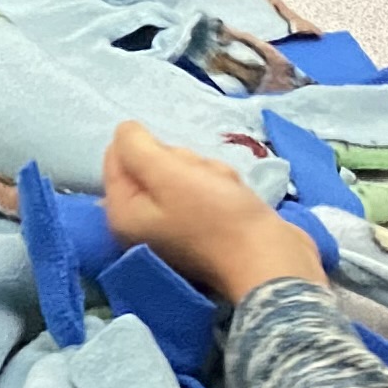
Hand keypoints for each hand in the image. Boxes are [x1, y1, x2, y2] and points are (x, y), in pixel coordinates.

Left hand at [102, 121, 324, 303]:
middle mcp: (142, 221)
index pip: (118, 156)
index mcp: (122, 213)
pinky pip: (205, 186)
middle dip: (183, 162)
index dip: (151, 149)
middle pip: (154, 162)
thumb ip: (137, 146)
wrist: (268, 257)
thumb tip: (124, 130)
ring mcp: (173, 224)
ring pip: (184, 171)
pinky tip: (234, 199)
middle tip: (201, 182)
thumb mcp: (168, 174)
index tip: (174, 165)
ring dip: (207, 172)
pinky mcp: (203, 223)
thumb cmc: (215, 217)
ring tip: (223, 192)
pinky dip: (221, 185)